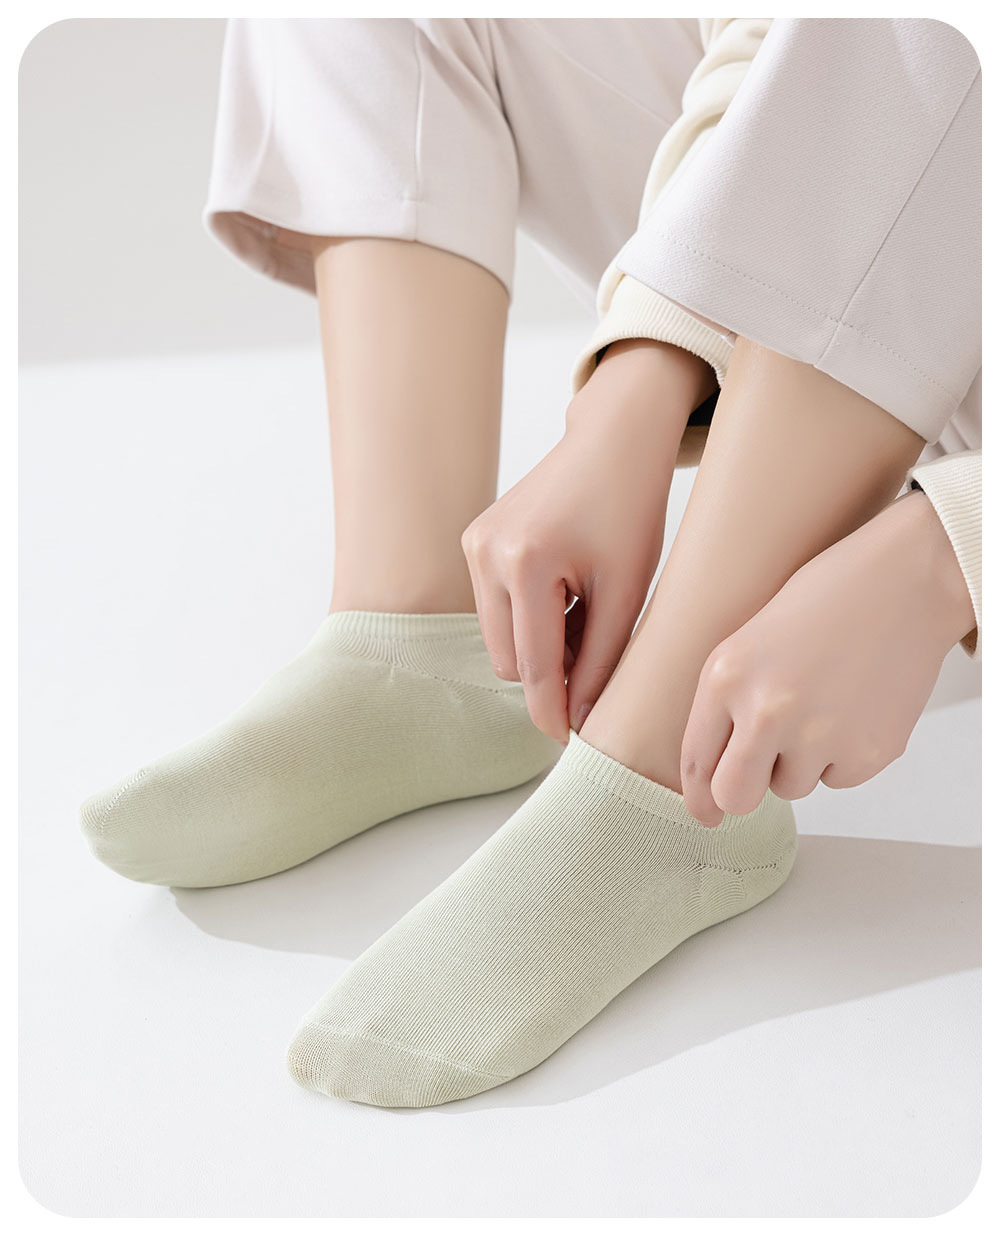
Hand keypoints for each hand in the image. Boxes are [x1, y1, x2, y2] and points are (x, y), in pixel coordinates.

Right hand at [462, 340, 713, 741]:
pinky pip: (494, 609)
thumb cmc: (630, 509)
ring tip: (585, 616)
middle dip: (551, 673)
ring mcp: (473, 545)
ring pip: (498, 640)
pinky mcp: (472, 540)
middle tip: (598, 653)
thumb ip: (603, 661)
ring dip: (538, 647)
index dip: (553, 711)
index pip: (535, 666)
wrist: (611, 441)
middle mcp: (487, 554)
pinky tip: (564, 593)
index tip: (569, 743)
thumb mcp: (628, 591)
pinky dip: (527, 618)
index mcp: (528, 564)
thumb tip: (583, 722)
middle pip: (510, 661)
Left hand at [680, 488, 976, 825]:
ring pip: (792, 787)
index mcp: (726, 678)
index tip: (705, 813)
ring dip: (802, 761)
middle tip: (760, 773)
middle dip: (743, 793)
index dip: (699, 798)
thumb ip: (724, 708)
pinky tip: (854, 706)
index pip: (696, 762)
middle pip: (736, 797)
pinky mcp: (868, 752)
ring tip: (822, 704)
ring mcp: (820, 735)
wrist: (903, 580)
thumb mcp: (749, 643)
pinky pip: (839, 779)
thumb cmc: (824, 602)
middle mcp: (767, 711)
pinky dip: (844, 755)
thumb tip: (711, 785)